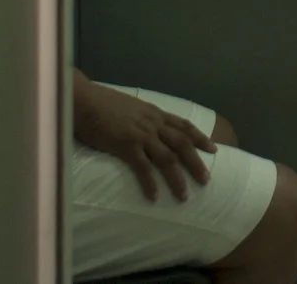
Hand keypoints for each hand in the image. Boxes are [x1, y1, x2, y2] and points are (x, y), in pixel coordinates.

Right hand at [72, 73, 214, 202]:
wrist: (83, 100)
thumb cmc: (102, 104)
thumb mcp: (130, 107)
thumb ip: (142, 118)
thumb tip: (148, 129)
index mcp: (154, 113)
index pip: (184, 125)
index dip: (200, 137)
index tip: (213, 149)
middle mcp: (152, 123)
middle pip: (182, 143)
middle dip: (196, 162)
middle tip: (207, 180)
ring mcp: (141, 134)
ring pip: (167, 158)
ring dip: (177, 179)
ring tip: (184, 197)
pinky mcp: (126, 144)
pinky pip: (142, 168)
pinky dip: (150, 184)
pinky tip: (154, 198)